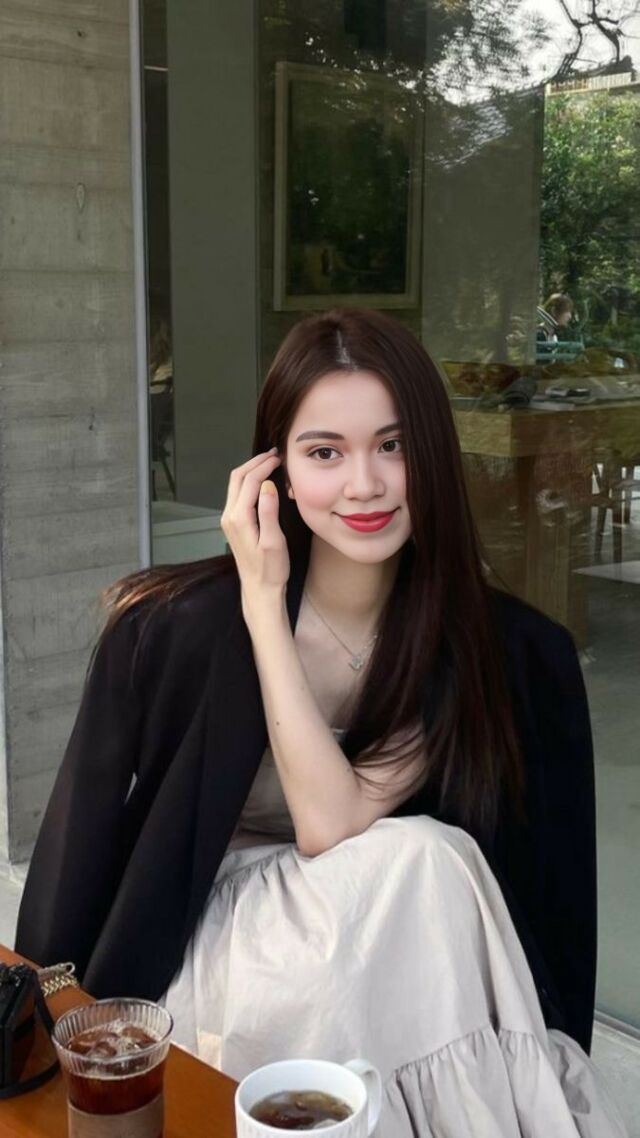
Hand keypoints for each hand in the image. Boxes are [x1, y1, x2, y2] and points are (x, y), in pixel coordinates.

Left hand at [220, 449, 289, 621]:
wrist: (259, 590)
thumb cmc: (271, 570)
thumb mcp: (274, 542)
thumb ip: (269, 512)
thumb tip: (267, 485)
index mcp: (239, 518)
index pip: (249, 481)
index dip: (264, 465)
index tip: (280, 457)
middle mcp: (229, 516)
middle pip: (237, 478)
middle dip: (255, 462)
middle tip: (274, 454)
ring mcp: (229, 520)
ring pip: (235, 485)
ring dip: (251, 470)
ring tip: (269, 462)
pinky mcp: (233, 524)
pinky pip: (237, 494)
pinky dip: (248, 481)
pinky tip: (262, 480)